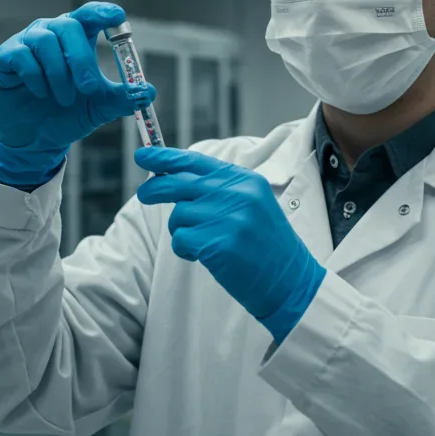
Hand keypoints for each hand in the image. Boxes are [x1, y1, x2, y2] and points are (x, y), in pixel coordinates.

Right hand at [0, 2, 153, 187]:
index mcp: (75, 38)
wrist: (35, 141)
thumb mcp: (99, 108)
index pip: (88, 14)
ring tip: (63, 99)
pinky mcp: (3, 58)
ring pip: (45, 41)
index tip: (117, 17)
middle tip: (89, 88)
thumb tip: (147, 91)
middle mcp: (50, 34)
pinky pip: (21, 55)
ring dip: (58, 74)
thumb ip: (122, 98)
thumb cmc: (66, 116)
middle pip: (67, 25)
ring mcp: (25, 44)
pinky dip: (35, 77)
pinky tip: (40, 94)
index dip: (102, 12)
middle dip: (81, 58)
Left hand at [135, 146, 325, 339]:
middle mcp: (236, 193)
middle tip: (143, 194)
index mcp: (244, 180)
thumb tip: (172, 178)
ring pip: (178, 216)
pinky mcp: (218, 243)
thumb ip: (218, 189)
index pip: (196, 162)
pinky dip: (185, 250)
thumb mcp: (250, 205)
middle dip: (155, 189)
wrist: (291, 281)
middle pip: (179, 184)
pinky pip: (180, 240)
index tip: (143, 154)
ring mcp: (228, 217)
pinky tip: (205, 256)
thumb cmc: (265, 245)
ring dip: (182, 231)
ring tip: (205, 243)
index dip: (165, 157)